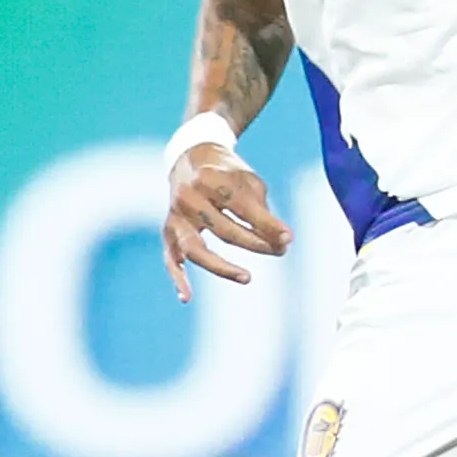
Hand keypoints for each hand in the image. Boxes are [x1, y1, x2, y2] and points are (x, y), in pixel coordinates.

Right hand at [159, 144, 292, 298]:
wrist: (191, 159)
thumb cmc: (228, 173)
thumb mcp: (248, 181)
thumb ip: (263, 211)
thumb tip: (283, 243)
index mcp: (211, 179)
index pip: (241, 206)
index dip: (267, 224)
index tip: (289, 239)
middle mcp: (189, 197)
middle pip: (223, 229)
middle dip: (255, 243)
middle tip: (280, 251)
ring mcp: (175, 216)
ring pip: (195, 249)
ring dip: (221, 267)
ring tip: (248, 277)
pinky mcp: (168, 231)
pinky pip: (170, 259)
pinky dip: (177, 278)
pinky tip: (187, 297)